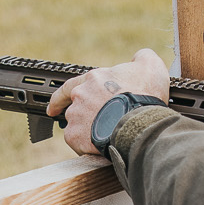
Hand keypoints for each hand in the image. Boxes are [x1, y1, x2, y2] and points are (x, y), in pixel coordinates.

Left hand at [46, 48, 171, 156]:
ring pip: (76, 126)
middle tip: (98, 125)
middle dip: (86, 116)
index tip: (53, 106)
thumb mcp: (150, 66)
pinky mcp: (75, 136)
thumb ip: (142, 58)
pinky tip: (100, 147)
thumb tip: (139, 58)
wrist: (141, 122)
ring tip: (106, 136)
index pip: (69, 86)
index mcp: (93, 79)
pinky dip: (86, 147)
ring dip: (87, 131)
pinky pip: (77, 143)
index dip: (61, 97)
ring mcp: (75, 116)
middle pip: (76, 108)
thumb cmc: (145, 95)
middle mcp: (79, 96)